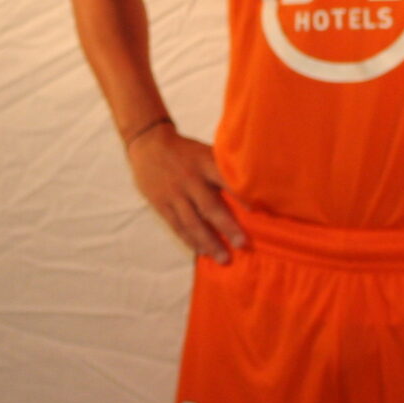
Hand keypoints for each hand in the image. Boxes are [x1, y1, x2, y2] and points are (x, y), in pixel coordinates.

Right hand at [127, 123, 248, 263]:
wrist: (148, 144)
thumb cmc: (185, 151)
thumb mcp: (204, 152)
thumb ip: (222, 169)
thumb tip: (251, 186)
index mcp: (204, 163)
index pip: (224, 179)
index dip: (239, 194)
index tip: (255, 210)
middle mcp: (190, 179)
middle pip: (210, 206)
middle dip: (227, 226)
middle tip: (242, 244)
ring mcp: (174, 194)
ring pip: (192, 222)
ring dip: (209, 242)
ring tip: (224, 258)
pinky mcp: (161, 204)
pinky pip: (177, 226)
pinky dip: (190, 241)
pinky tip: (203, 252)